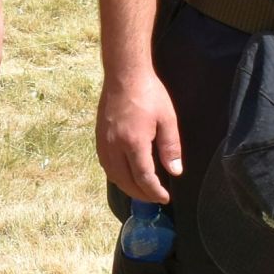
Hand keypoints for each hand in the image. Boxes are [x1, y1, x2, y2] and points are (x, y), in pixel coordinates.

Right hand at [97, 65, 180, 205]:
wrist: (124, 75)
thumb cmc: (149, 94)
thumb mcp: (167, 119)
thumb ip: (171, 147)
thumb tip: (175, 171)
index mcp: (134, 142)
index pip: (144, 178)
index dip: (155, 192)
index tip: (165, 198)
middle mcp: (115, 146)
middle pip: (126, 182)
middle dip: (141, 194)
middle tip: (155, 197)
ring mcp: (104, 142)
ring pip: (113, 175)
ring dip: (127, 187)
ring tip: (141, 190)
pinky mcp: (99, 137)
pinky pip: (105, 165)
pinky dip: (116, 175)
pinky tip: (125, 174)